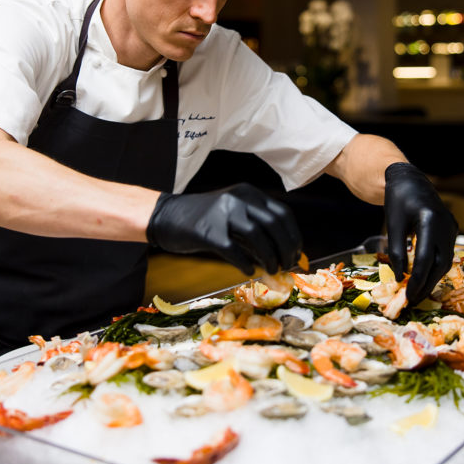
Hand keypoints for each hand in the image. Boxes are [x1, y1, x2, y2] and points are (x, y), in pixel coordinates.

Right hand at [146, 183, 302, 274]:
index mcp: (248, 193)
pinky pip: (235, 251)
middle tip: (287, 265)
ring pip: (258, 237)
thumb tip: (282, 250)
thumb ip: (255, 224)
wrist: (166, 216)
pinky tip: (247, 270)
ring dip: (270, 258)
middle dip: (286, 249)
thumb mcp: (232, 211)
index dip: (293, 236)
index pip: (282, 214)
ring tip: (271, 270)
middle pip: (274, 225)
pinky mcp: (209, 232)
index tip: (296, 253)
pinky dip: (245, 263)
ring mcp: (223, 214)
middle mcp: (238, 199)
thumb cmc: (204, 218)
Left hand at [384, 162, 458, 304]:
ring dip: (432, 278)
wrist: (411, 181)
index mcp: (430, 220)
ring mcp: (451, 227)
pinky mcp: (451, 231)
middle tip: (413, 301)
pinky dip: (434, 267)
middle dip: (427, 284)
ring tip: (417, 293)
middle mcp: (446, 224)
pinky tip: (423, 278)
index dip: (417, 280)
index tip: (408, 296)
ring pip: (445, 261)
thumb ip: (395, 251)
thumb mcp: (393, 224)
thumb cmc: (398, 200)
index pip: (425, 258)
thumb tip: (400, 277)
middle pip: (440, 264)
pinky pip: (445, 254)